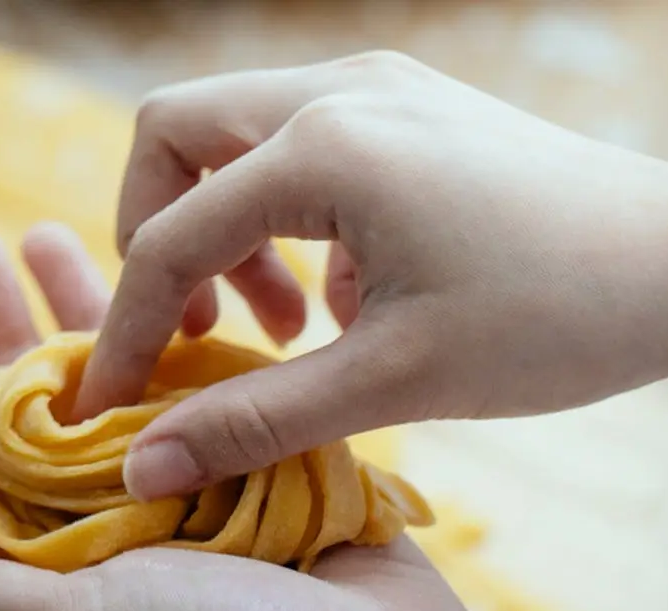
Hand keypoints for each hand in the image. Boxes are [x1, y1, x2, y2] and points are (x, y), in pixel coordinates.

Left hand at [0, 224, 547, 610]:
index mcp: (46, 556)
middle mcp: (101, 515)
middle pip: (30, 402)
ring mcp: (176, 480)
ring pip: (112, 373)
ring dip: (80, 304)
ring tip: (48, 230)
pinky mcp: (246, 454)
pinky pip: (193, 377)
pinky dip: (169, 326)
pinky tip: (155, 270)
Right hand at [75, 52, 667, 500]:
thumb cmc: (556, 318)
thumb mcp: (394, 381)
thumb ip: (254, 420)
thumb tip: (141, 468)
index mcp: (325, 148)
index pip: (167, 238)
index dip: (129, 329)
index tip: (111, 403)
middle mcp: (336, 89)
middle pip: (173, 136)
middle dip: (155, 234)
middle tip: (200, 327)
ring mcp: (374, 84)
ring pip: (230, 133)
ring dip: (223, 228)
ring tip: (278, 325)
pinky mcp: (403, 104)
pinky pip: (294, 143)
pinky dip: (281, 216)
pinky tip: (339, 293)